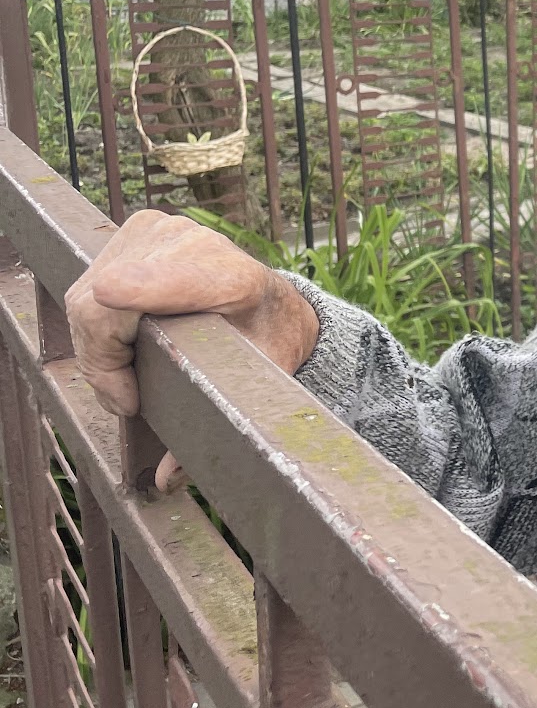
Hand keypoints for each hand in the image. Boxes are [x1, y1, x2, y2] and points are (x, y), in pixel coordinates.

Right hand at [65, 209, 319, 488]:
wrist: (276, 304)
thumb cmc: (266, 345)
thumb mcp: (250, 388)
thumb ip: (211, 429)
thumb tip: (167, 478)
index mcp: (237, 280)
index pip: (170, 280)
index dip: (133, 301)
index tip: (113, 327)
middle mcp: (197, 244)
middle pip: (104, 304)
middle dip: (104, 362)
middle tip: (129, 401)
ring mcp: (164, 231)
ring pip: (89, 296)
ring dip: (98, 345)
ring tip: (128, 375)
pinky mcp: (140, 229)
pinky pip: (90, 282)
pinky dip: (97, 320)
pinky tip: (125, 338)